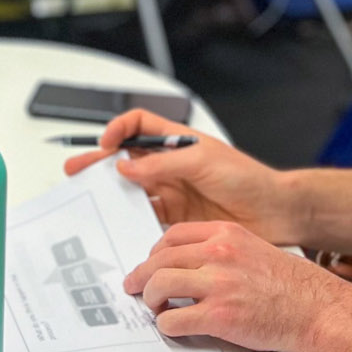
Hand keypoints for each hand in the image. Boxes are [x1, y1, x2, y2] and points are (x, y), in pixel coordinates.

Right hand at [63, 109, 304, 244]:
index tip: (105, 145)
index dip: (118, 130)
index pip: (139, 126)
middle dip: (100, 163)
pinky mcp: (178, 218)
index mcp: (178, 143)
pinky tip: (118, 226)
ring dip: (111, 194)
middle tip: (76, 171)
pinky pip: (146, 217)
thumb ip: (161, 164)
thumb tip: (125, 165)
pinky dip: (130, 221)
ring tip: (89, 201)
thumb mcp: (202, 161)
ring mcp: (174, 192)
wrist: (275, 212)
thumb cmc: (247, 178)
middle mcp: (172, 166)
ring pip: (132, 190)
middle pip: (127, 159)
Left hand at [123, 221, 351, 351]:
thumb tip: (187, 263)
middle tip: (135, 288)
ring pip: (158, 286)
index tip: (150, 264)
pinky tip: (173, 327)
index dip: (154, 253)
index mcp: (225, 234)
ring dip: (150, 300)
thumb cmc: (291, 285)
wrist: (317, 310)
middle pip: (159, 260)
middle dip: (141, 276)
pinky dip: (166, 326)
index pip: (172, 236)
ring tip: (156, 308)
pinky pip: (173, 321)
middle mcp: (218, 255)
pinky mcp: (219, 316)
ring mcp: (218, 285)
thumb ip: (220, 250)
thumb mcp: (253, 249)